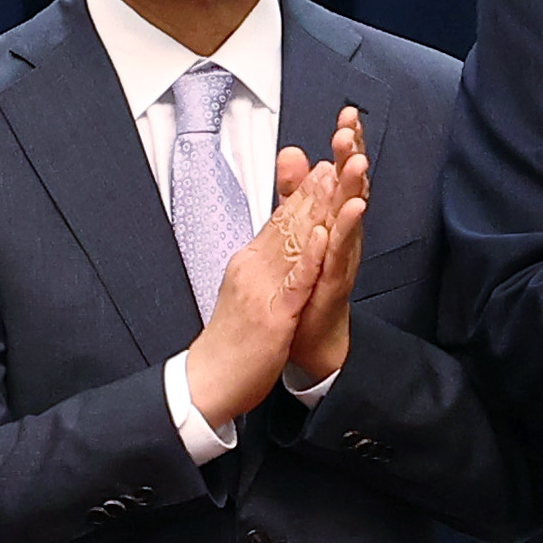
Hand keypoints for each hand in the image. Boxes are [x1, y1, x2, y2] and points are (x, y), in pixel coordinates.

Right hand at [182, 140, 322, 432]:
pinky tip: (323, 234)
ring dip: (314, 209)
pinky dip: (309, 255)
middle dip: (312, 192)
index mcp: (248, 264)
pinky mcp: (272, 315)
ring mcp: (261, 290)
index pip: (278, 222)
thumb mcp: (246, 293)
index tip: (323, 168)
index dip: (302, 195)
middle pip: (286, 224)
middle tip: (334, 160)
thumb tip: (274, 242)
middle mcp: (252, 269)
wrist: (208, 381)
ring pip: (292, 243)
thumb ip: (261, 264)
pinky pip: (294, 281)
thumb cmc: (231, 342)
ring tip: (332, 181)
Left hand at [283, 111, 370, 387]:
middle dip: (353, 157)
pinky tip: (350, 213)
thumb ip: (294, 191)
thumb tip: (293, 152)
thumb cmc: (308, 285)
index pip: (341, 175)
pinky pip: (341, 256)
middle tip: (352, 129)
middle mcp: (343, 237)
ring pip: (351, 219)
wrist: (311, 338)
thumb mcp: (299, 229)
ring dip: (356, 189)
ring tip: (357, 163)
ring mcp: (341, 260)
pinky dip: (345, 234)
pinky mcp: (333, 285)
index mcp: (333, 221)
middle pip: (352, 189)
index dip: (346, 146)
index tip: (348, 114)